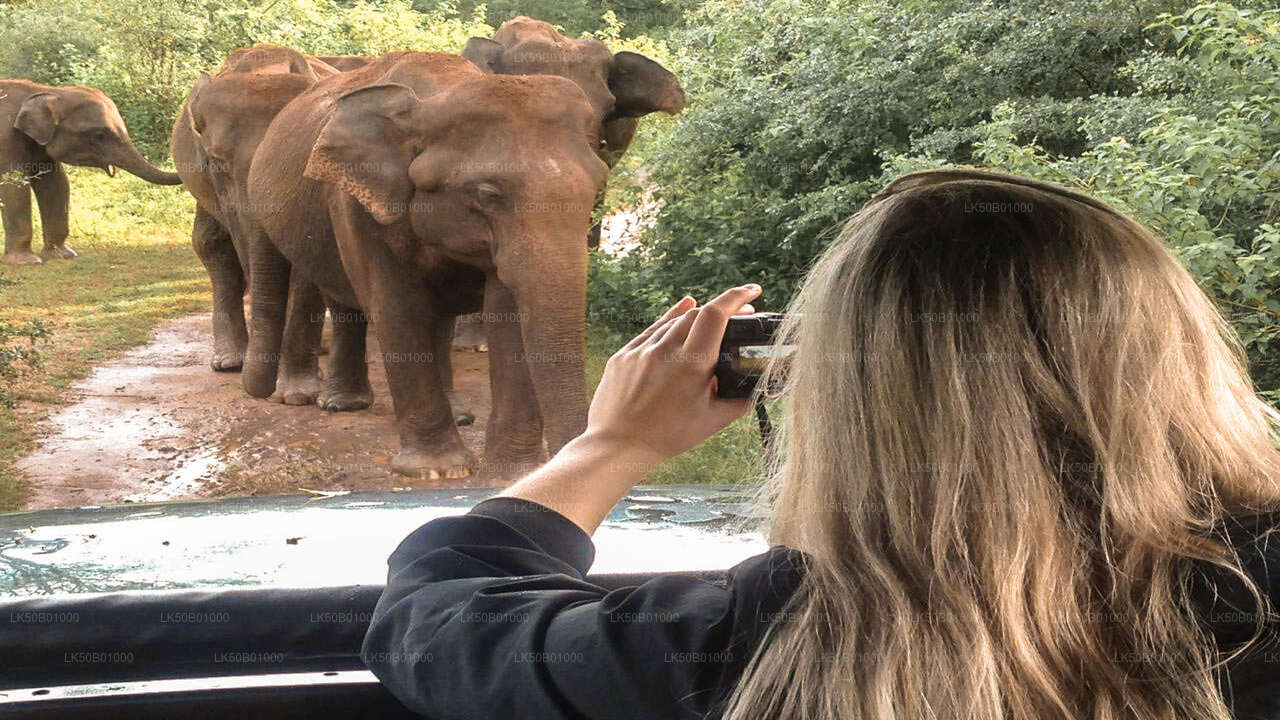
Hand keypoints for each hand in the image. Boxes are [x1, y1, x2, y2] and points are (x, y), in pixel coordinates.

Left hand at [581, 284, 762, 467]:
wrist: (617, 446)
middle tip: (740, 316)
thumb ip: (739, 401)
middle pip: (698, 313)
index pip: (716, 315)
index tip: (753, 291)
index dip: (737, 297)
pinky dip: (670, 319)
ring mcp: (641, 350)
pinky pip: (651, 330)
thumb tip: (758, 389)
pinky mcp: (623, 355)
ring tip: (713, 323)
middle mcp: (665, 350)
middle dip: (722, 309)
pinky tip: (682, 310)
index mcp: (691, 364)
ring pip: (674, 320)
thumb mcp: (712, 422)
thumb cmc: (667, 437)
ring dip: (697, 317)